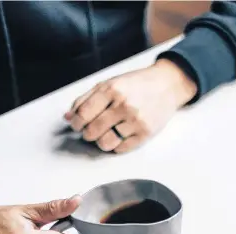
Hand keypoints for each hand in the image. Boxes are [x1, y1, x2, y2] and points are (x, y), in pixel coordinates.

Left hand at [64, 58, 196, 152]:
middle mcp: (124, 106)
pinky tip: (119, 136)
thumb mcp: (109, 83)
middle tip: (90, 130)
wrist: (167, 85)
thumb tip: (68, 116)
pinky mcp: (146, 133)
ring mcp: (136, 121)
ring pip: (106, 143)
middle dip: (87, 134)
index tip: (77, 124)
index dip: (76, 123)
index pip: (83, 114)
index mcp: (112, 90)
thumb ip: (86, 99)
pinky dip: (116, 146)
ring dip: (100, 142)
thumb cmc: (137, 84)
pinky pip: (121, 149)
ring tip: (104, 134)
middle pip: (92, 131)